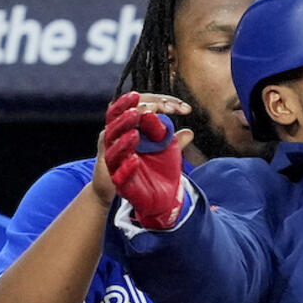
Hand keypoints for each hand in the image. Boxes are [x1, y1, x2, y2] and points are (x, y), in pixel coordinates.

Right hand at [102, 92, 192, 229]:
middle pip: (115, 123)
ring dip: (124, 140)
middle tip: (147, 108)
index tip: (171, 105)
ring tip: (136, 133)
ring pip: (113, 148)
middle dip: (129, 114)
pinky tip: (135, 160)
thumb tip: (189, 132)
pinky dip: (126, 167)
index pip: (130, 109)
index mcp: (126, 131)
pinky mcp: (118, 183)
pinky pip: (118, 174)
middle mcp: (116, 143)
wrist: (151, 199)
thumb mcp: (167, 153)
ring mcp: (115, 163)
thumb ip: (173, 141)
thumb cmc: (155, 170)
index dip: (149, 103)